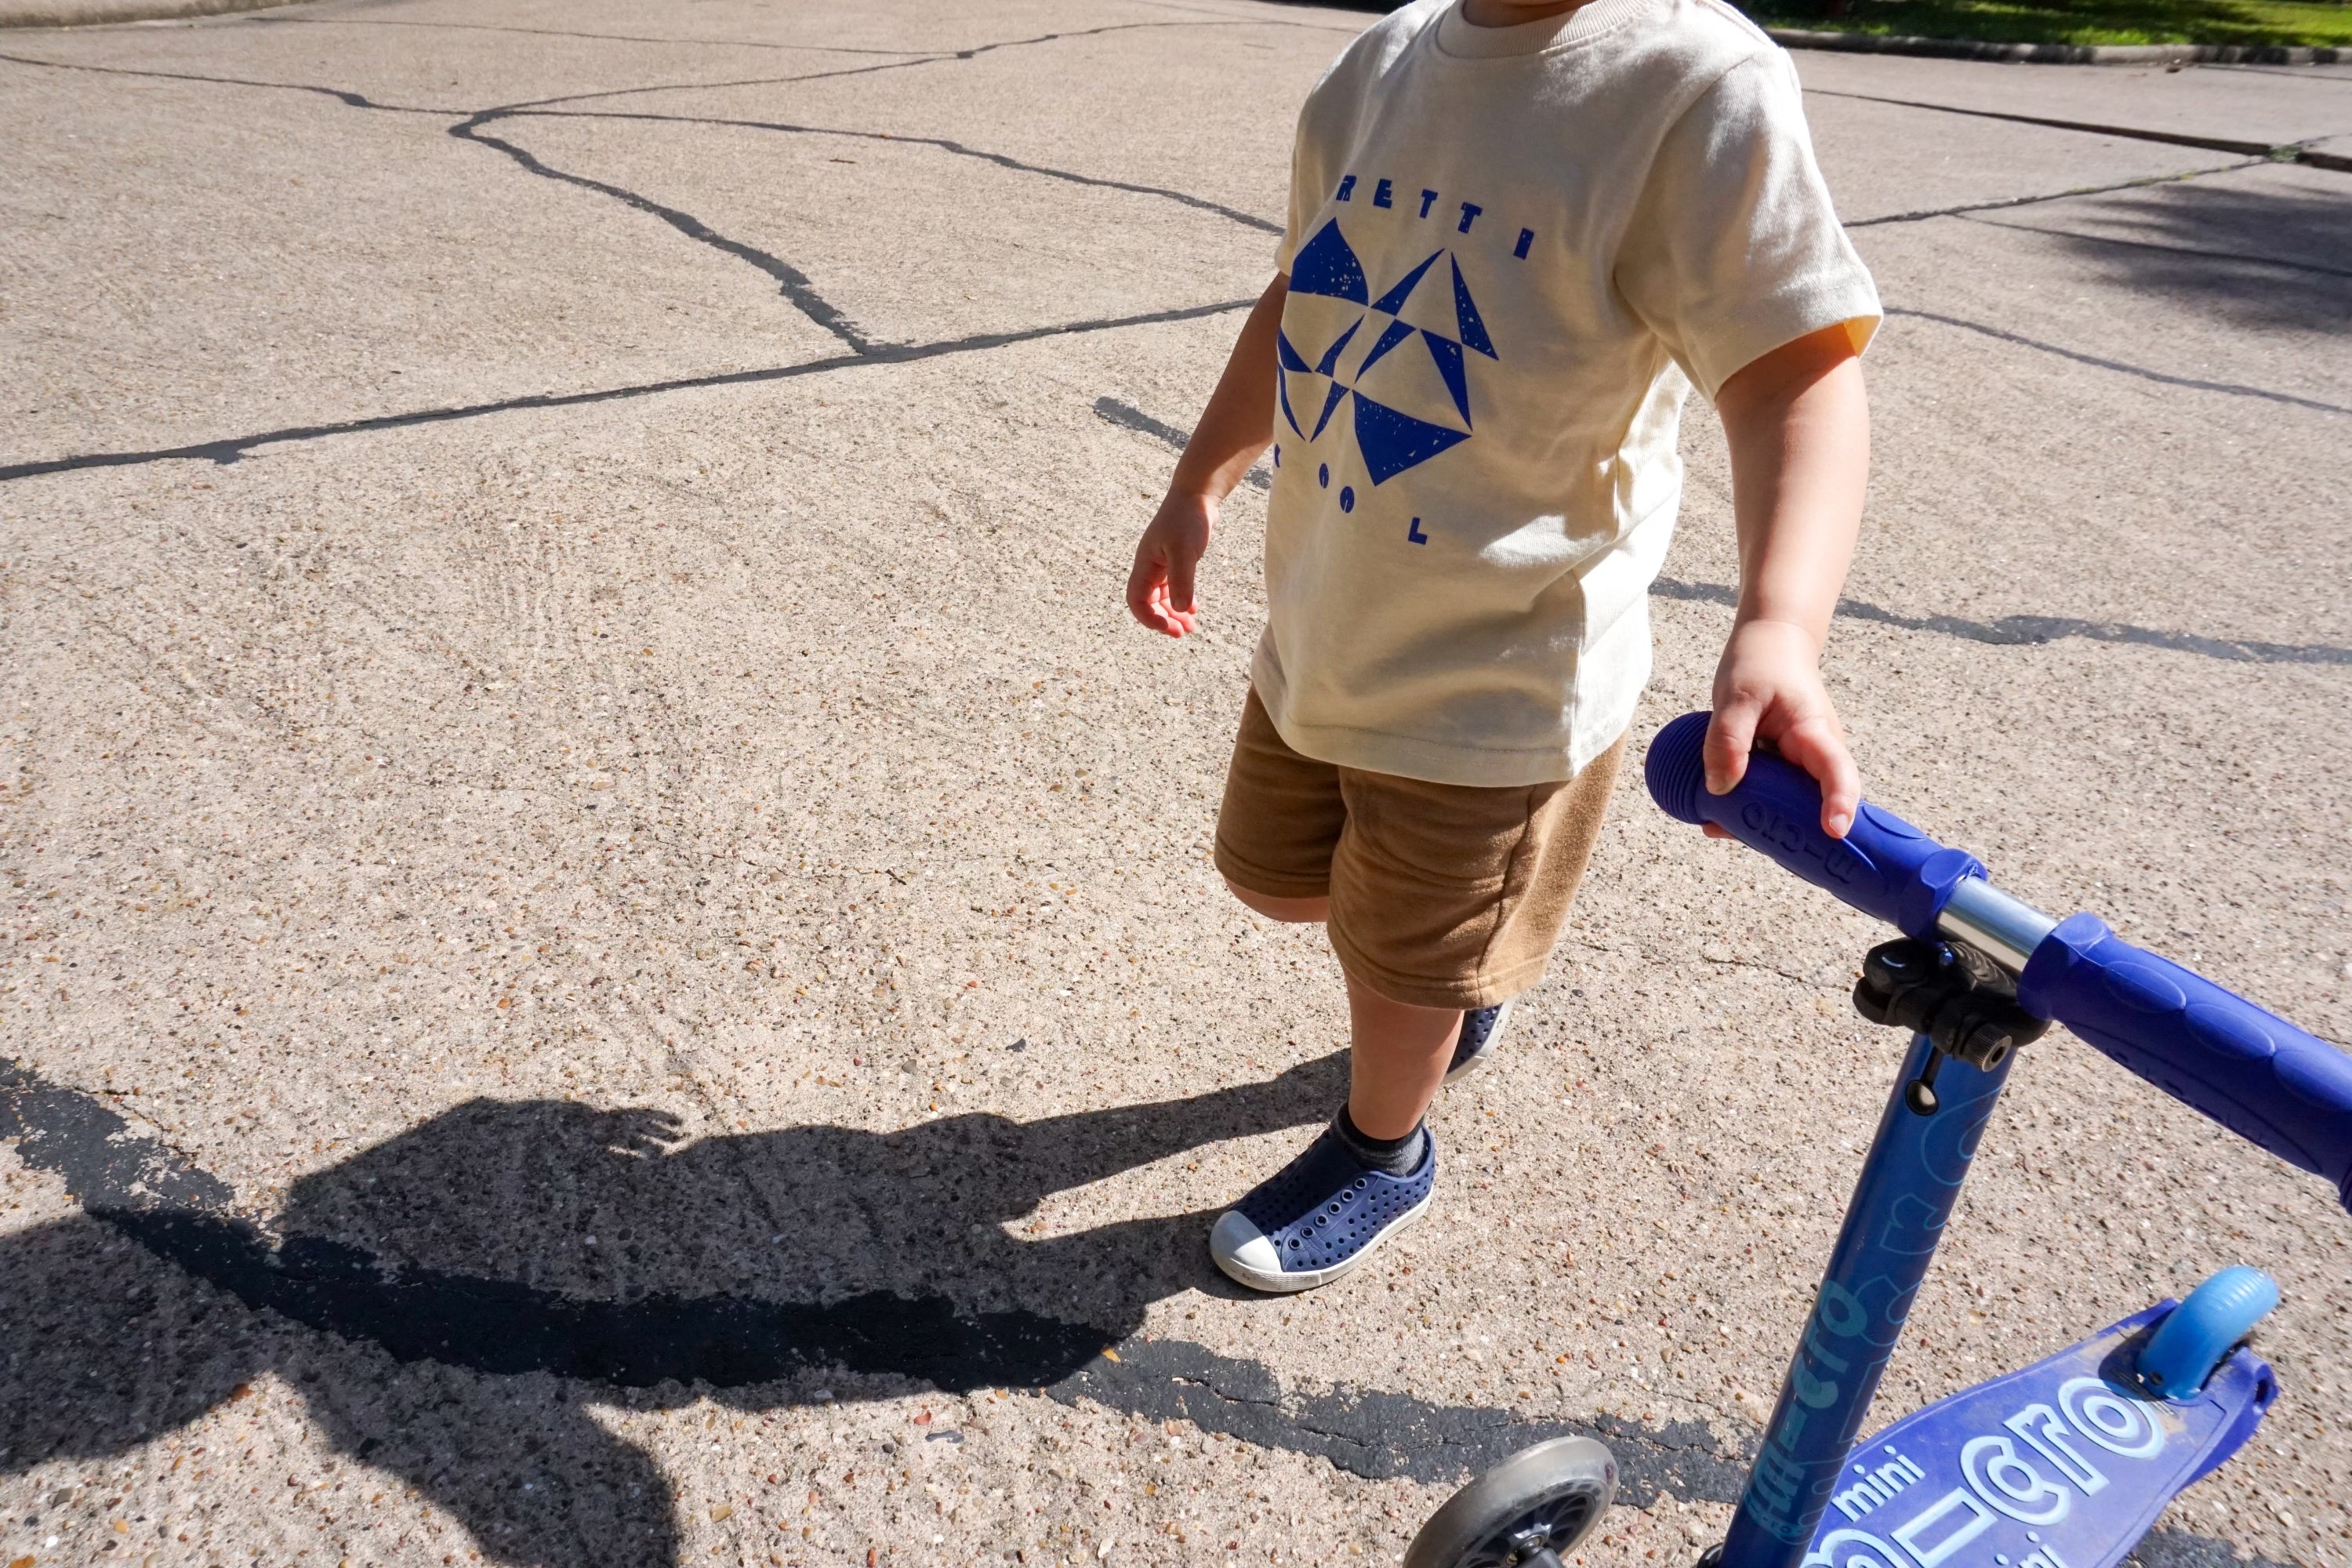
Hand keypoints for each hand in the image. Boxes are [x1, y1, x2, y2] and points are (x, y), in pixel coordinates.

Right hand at [1125, 488, 1213, 637]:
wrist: (1197, 495)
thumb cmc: (1188, 519)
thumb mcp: (1185, 551)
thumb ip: (1182, 580)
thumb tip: (1182, 609)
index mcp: (1145, 565)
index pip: (1137, 600)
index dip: (1149, 618)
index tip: (1169, 628)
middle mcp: (1150, 567)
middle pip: (1149, 603)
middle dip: (1164, 621)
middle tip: (1183, 633)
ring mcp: (1162, 564)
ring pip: (1163, 598)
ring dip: (1174, 614)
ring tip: (1191, 627)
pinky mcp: (1176, 561)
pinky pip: (1174, 588)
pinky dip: (1182, 600)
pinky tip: (1194, 608)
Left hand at [1704, 618, 1859, 837]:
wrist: (1771, 644)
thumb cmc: (1760, 663)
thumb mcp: (1736, 696)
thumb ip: (1727, 740)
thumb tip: (1720, 789)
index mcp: (1815, 733)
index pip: (1838, 772)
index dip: (1839, 803)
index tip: (1834, 830)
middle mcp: (1816, 756)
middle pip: (1814, 805)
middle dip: (1792, 832)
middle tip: (1755, 843)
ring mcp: (1800, 765)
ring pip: (1788, 806)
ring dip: (1761, 822)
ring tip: (1719, 826)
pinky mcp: (1782, 769)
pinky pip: (1770, 796)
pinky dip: (1748, 808)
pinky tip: (1715, 817)